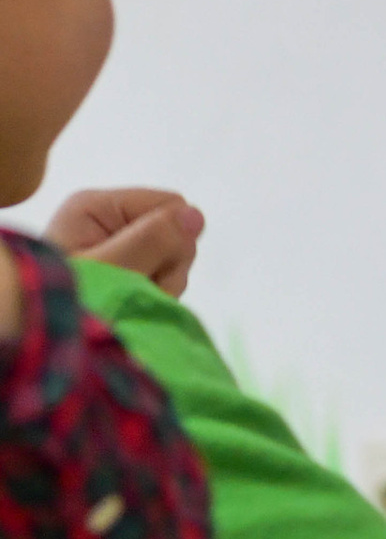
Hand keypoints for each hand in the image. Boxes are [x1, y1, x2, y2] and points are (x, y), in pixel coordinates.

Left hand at [46, 184, 205, 296]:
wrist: (36, 334)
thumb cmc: (69, 302)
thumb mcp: (113, 270)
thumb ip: (153, 240)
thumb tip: (196, 215)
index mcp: (98, 206)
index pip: (171, 204)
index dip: (173, 240)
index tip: (149, 270)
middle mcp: (106, 218)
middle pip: (173, 232)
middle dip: (166, 267)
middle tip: (136, 291)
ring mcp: (112, 242)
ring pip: (171, 257)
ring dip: (160, 285)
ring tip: (129, 303)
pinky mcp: (118, 264)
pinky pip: (158, 273)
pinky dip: (152, 293)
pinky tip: (130, 304)